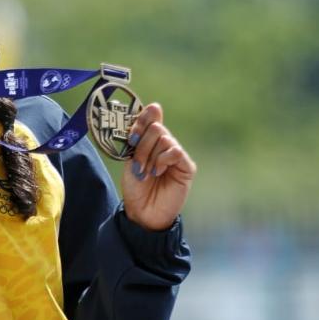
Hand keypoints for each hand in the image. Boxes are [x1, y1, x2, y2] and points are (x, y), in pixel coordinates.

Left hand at [120, 103, 195, 230]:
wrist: (142, 212)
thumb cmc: (135, 187)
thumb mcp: (131, 158)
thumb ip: (141, 135)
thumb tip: (154, 106)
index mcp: (150, 141)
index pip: (150, 119)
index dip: (142, 119)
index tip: (133, 130)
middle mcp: (165, 145)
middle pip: (156, 128)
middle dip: (142, 145)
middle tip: (137, 164)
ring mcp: (177, 155)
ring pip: (164, 138)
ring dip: (150, 155)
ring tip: (146, 172)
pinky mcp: (187, 166)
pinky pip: (175, 151)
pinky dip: (163, 160)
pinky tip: (158, 172)